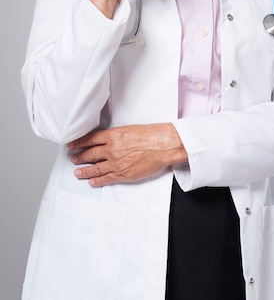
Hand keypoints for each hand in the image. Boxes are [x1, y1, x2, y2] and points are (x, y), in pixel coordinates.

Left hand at [68, 123, 186, 186]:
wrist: (164, 145)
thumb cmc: (152, 135)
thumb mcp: (130, 129)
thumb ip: (117, 135)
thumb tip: (109, 140)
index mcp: (113, 135)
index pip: (91, 139)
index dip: (79, 142)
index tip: (72, 145)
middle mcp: (112, 149)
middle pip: (91, 154)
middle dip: (80, 157)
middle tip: (74, 159)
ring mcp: (116, 163)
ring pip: (95, 168)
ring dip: (85, 171)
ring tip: (77, 172)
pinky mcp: (123, 174)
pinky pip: (106, 178)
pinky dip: (98, 181)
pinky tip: (92, 181)